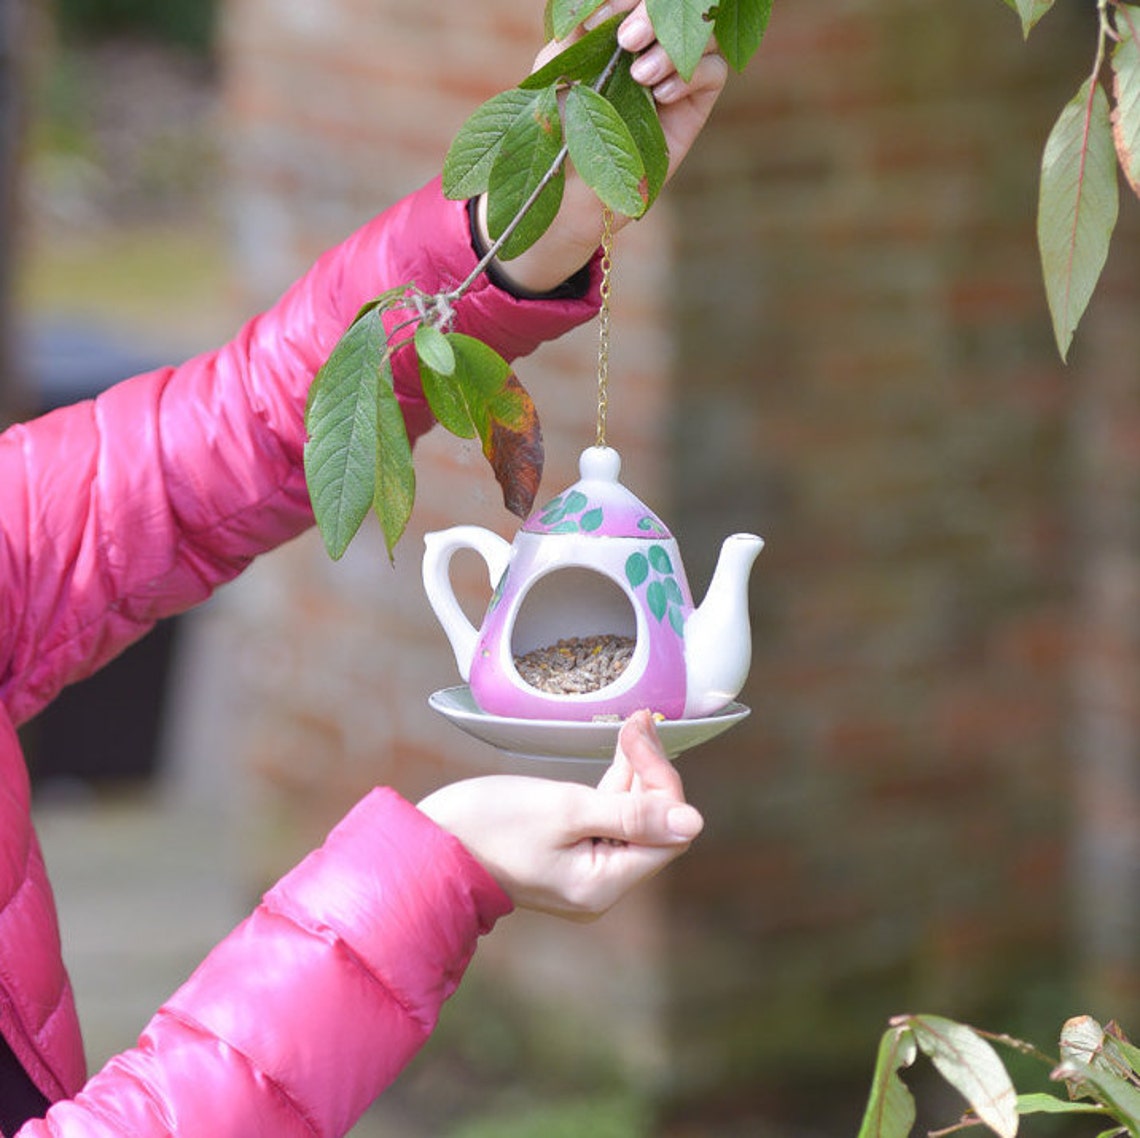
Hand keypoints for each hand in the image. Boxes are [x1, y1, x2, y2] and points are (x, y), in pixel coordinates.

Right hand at [417, 710, 703, 919]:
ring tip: (634, 721)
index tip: (640, 732)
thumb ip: (630, 814)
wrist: (428, 844)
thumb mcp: (564, 809)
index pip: (667, 833)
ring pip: (630, 818)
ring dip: (633, 771)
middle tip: (638, 718)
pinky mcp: (570, 856)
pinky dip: (612, 785)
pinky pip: (606, 821)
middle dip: (648, 770)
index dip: (661, 780)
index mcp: (603, 884)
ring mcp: (585, 873)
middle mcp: (601, 887)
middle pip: (653, 825)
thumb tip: (695, 822)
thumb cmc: (488, 824)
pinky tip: (619, 750)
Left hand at [482, 1, 728, 292]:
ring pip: (702, 34)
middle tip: (626, 39)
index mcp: (618, 25)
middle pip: (677, 8)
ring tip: (639, 75)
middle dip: (654, 14)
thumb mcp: (558, 66)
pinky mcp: (691, 107)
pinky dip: (692, 76)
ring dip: (672, 47)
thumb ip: (580, 24)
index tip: (615, 5)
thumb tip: (604, 3)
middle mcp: (651, 44)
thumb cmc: (556, 126)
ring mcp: (674, 74)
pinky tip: (660, 97)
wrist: (567, 190)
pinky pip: (714, 72)